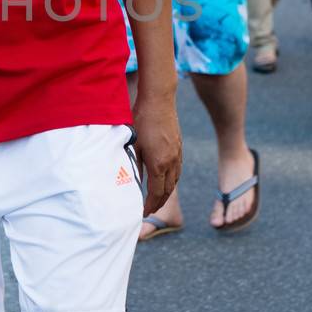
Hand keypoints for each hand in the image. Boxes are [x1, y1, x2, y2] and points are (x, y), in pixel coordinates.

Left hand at [133, 95, 181, 215]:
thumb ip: (133, 165)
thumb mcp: (133, 144)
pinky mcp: (179, 147)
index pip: (156, 192)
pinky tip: (166, 181)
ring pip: (175, 181)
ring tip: (157, 200)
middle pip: (167, 190)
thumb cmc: (141, 119)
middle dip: (158, 203)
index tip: (142, 212)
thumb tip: (131, 182)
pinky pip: (178, 170)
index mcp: (159, 163)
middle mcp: (171, 161)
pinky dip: (172, 180)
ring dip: (166, 193)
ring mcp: (177, 154)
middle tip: (149, 211)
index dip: (149, 205)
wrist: (159, 99)